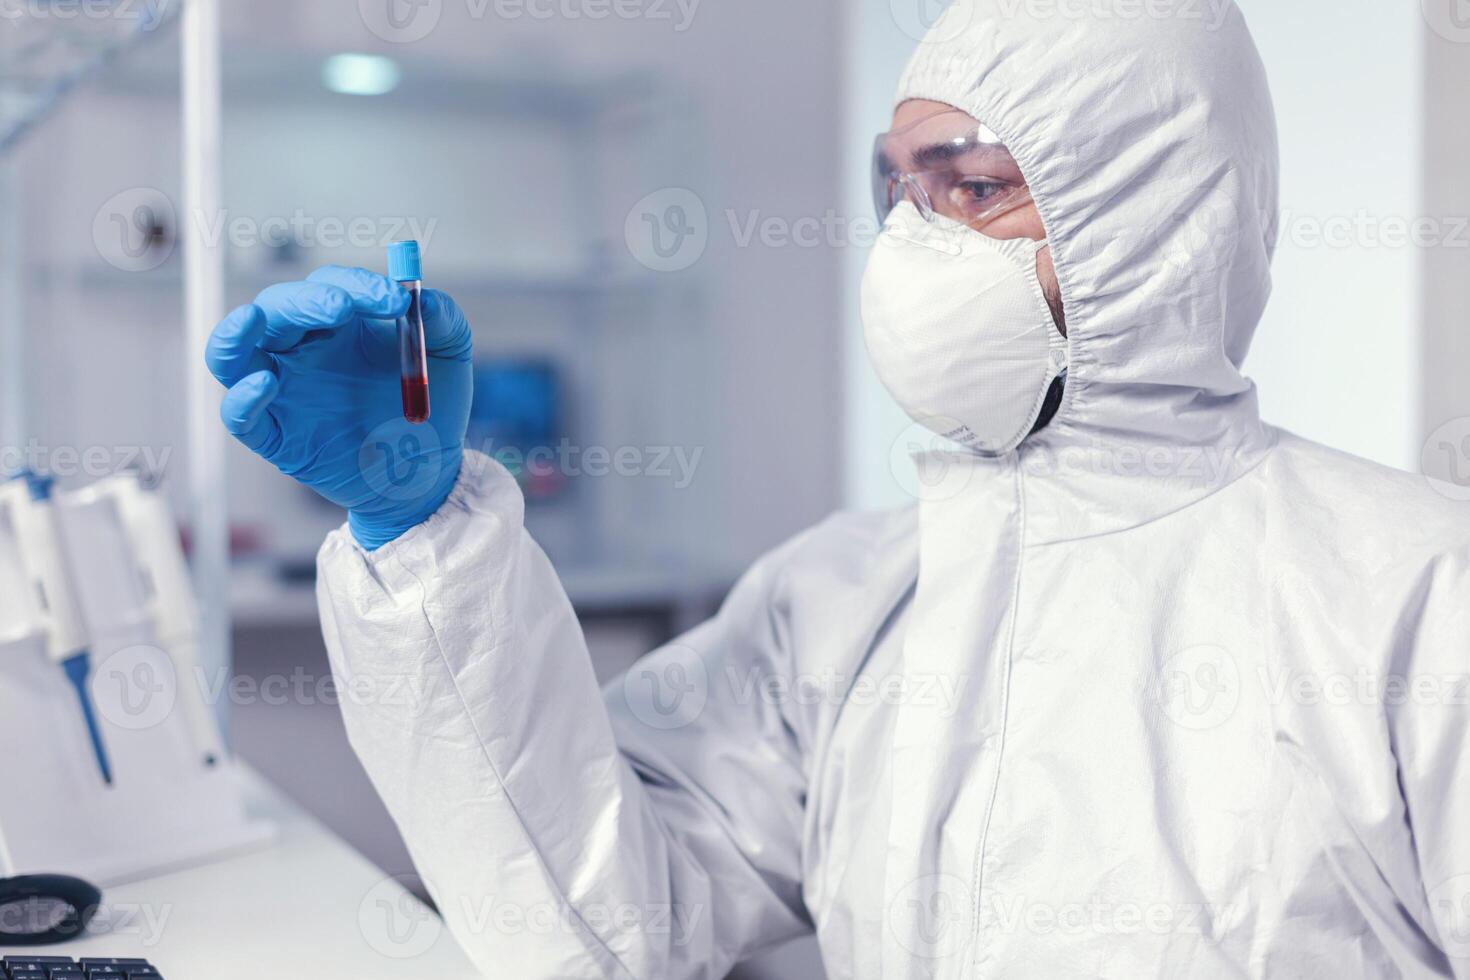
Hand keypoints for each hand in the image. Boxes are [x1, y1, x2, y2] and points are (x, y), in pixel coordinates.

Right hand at [205, 265, 473, 549]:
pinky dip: (242, 399)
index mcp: (339, 324)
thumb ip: (443, 319)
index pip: (329, 286)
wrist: (428, 473)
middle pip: (276, 309)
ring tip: (253, 318)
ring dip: (235, 333)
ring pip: (232, 354)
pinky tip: (264, 384)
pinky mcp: (276, 436)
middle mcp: (302, 351)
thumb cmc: (431, 409)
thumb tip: (420, 297)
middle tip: (342, 307)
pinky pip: (239, 416)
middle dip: (304, 301)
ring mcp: (282, 392)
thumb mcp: (449, 357)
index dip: (356, 285)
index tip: (397, 301)